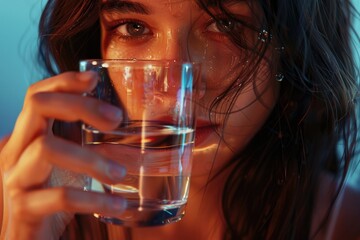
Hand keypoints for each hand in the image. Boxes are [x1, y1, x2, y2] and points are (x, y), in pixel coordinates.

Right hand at [0, 72, 126, 239]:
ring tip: (121, 175)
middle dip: (81, 106)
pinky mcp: (25, 208)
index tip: (95, 78)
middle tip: (117, 120)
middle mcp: (15, 152)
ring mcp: (16, 179)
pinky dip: (95, 200)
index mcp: (27, 138)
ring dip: (93, 159)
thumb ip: (85, 144)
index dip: (63, 81)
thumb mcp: (68, 165)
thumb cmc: (51, 197)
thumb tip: (127, 129)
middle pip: (38, 107)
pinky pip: (61, 197)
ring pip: (47, 149)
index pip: (37, 95)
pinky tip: (118, 205)